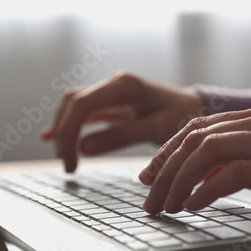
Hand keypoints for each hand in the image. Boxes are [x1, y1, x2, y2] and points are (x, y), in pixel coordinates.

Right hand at [40, 72, 204, 171]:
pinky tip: (53, 138)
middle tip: (67, 165)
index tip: (68, 159)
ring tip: (65, 159)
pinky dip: (70, 125)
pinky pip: (84, 113)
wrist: (197, 108)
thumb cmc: (183, 116)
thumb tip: (83, 148)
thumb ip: (121, 137)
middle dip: (63, 133)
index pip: (82, 104)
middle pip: (73, 103)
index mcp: (124, 86)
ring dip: (64, 130)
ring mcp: (111, 93)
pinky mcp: (113, 104)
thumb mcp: (156, 129)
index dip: (68, 130)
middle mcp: (113, 85)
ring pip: (75, 107)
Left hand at [139, 104, 250, 218]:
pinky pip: (236, 174)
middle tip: (149, 198)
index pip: (198, 128)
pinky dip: (207, 191)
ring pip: (209, 153)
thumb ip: (238, 160)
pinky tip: (194, 205)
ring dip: (179, 181)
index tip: (148, 175)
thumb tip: (198, 178)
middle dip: (165, 170)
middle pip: (196, 140)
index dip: (167, 151)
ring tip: (166, 206)